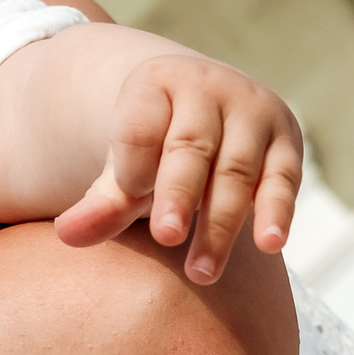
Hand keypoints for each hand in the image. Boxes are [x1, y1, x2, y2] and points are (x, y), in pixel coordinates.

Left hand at [54, 53, 302, 281]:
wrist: (204, 111)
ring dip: (221, 224)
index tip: (127, 197)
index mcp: (156, 81)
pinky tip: (269, 245)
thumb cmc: (154, 151)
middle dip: (178, 195)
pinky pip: (283, 177)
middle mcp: (209, 86)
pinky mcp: (287, 138)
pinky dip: (276, 210)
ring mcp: (252, 110)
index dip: (132, 166)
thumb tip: (67, 236)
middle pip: (190, 147)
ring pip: (236, 169)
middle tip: (167, 239)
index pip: (140, 127)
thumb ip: (100, 204)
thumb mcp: (124, 170)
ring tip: (201, 273)